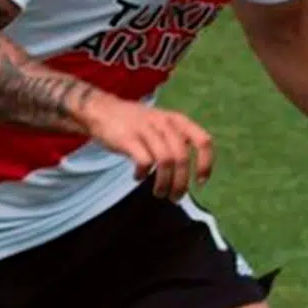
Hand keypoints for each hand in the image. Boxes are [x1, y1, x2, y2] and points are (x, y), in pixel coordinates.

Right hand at [80, 96, 213, 200]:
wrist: (101, 110)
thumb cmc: (136, 123)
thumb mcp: (161, 124)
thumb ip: (177, 142)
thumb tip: (190, 175)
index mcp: (177, 120)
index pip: (202, 141)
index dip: (205, 164)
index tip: (200, 182)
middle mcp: (164, 123)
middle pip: (182, 157)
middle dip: (181, 183)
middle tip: (175, 198)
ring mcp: (145, 129)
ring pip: (165, 161)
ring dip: (164, 183)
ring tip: (160, 194)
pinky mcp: (128, 138)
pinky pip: (144, 161)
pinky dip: (143, 174)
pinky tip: (138, 177)